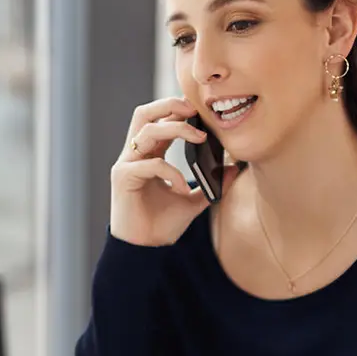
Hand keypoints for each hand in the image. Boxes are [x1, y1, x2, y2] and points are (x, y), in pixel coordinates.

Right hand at [110, 97, 214, 246]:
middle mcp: (135, 155)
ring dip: (176, 129)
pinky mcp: (123, 178)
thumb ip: (209, 184)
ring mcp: (126, 165)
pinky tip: (182, 187)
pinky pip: (150, 164)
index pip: (159, 120)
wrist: (145, 250)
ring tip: (200, 138)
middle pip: (144, 113)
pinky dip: (171, 172)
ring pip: (146, 130)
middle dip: (169, 104)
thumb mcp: (193, 201)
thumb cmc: (161, 225)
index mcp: (148, 155)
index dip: (178, 110)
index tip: (202, 113)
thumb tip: (233, 168)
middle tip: (194, 110)